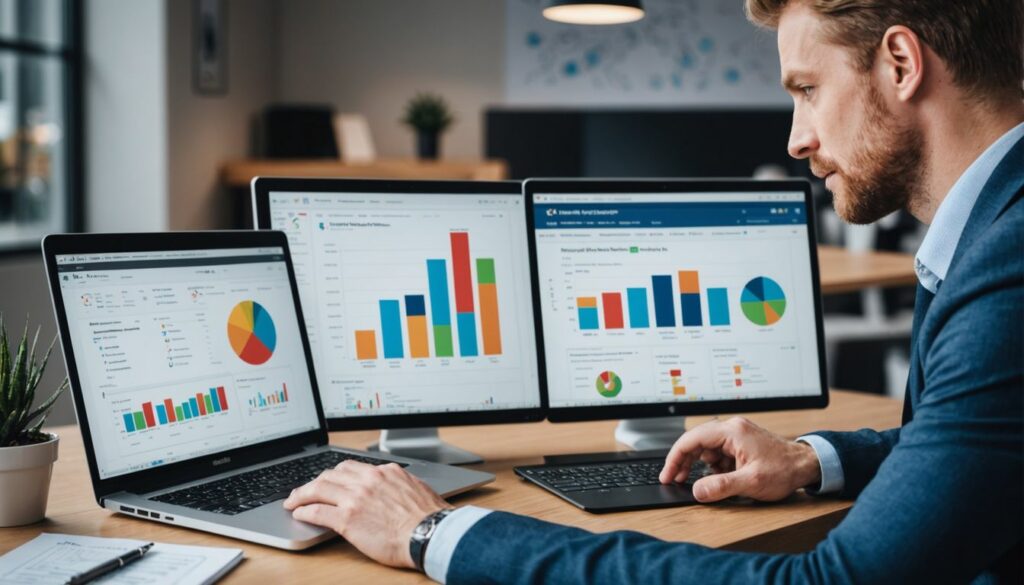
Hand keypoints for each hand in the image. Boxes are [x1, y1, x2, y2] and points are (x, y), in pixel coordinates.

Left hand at [283, 460, 451, 567]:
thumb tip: (395, 488)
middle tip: (306, 489)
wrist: (430, 534)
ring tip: (294, 500)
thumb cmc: (429, 518)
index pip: (352, 467)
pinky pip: (317, 510)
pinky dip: (304, 510)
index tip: (329, 479)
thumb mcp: (416, 489)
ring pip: (319, 488)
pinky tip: (299, 513)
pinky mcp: (347, 519)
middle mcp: (368, 480)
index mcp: (385, 472)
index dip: (335, 474)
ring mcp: (356, 498)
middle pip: (331, 474)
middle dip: (315, 481)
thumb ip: (399, 485)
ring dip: (302, 494)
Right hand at [659, 417, 821, 502]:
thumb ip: (721, 486)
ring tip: (701, 482)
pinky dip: (713, 465)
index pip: (691, 439)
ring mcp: (736, 434)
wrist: (807, 465)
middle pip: (696, 442)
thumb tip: (697, 491)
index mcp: (731, 432)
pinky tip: (718, 478)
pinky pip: (718, 452)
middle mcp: (732, 428)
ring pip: (706, 448)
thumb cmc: (784, 470)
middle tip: (674, 480)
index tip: (667, 474)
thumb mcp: (750, 482)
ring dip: (700, 465)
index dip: (675, 458)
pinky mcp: (740, 442)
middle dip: (684, 462)